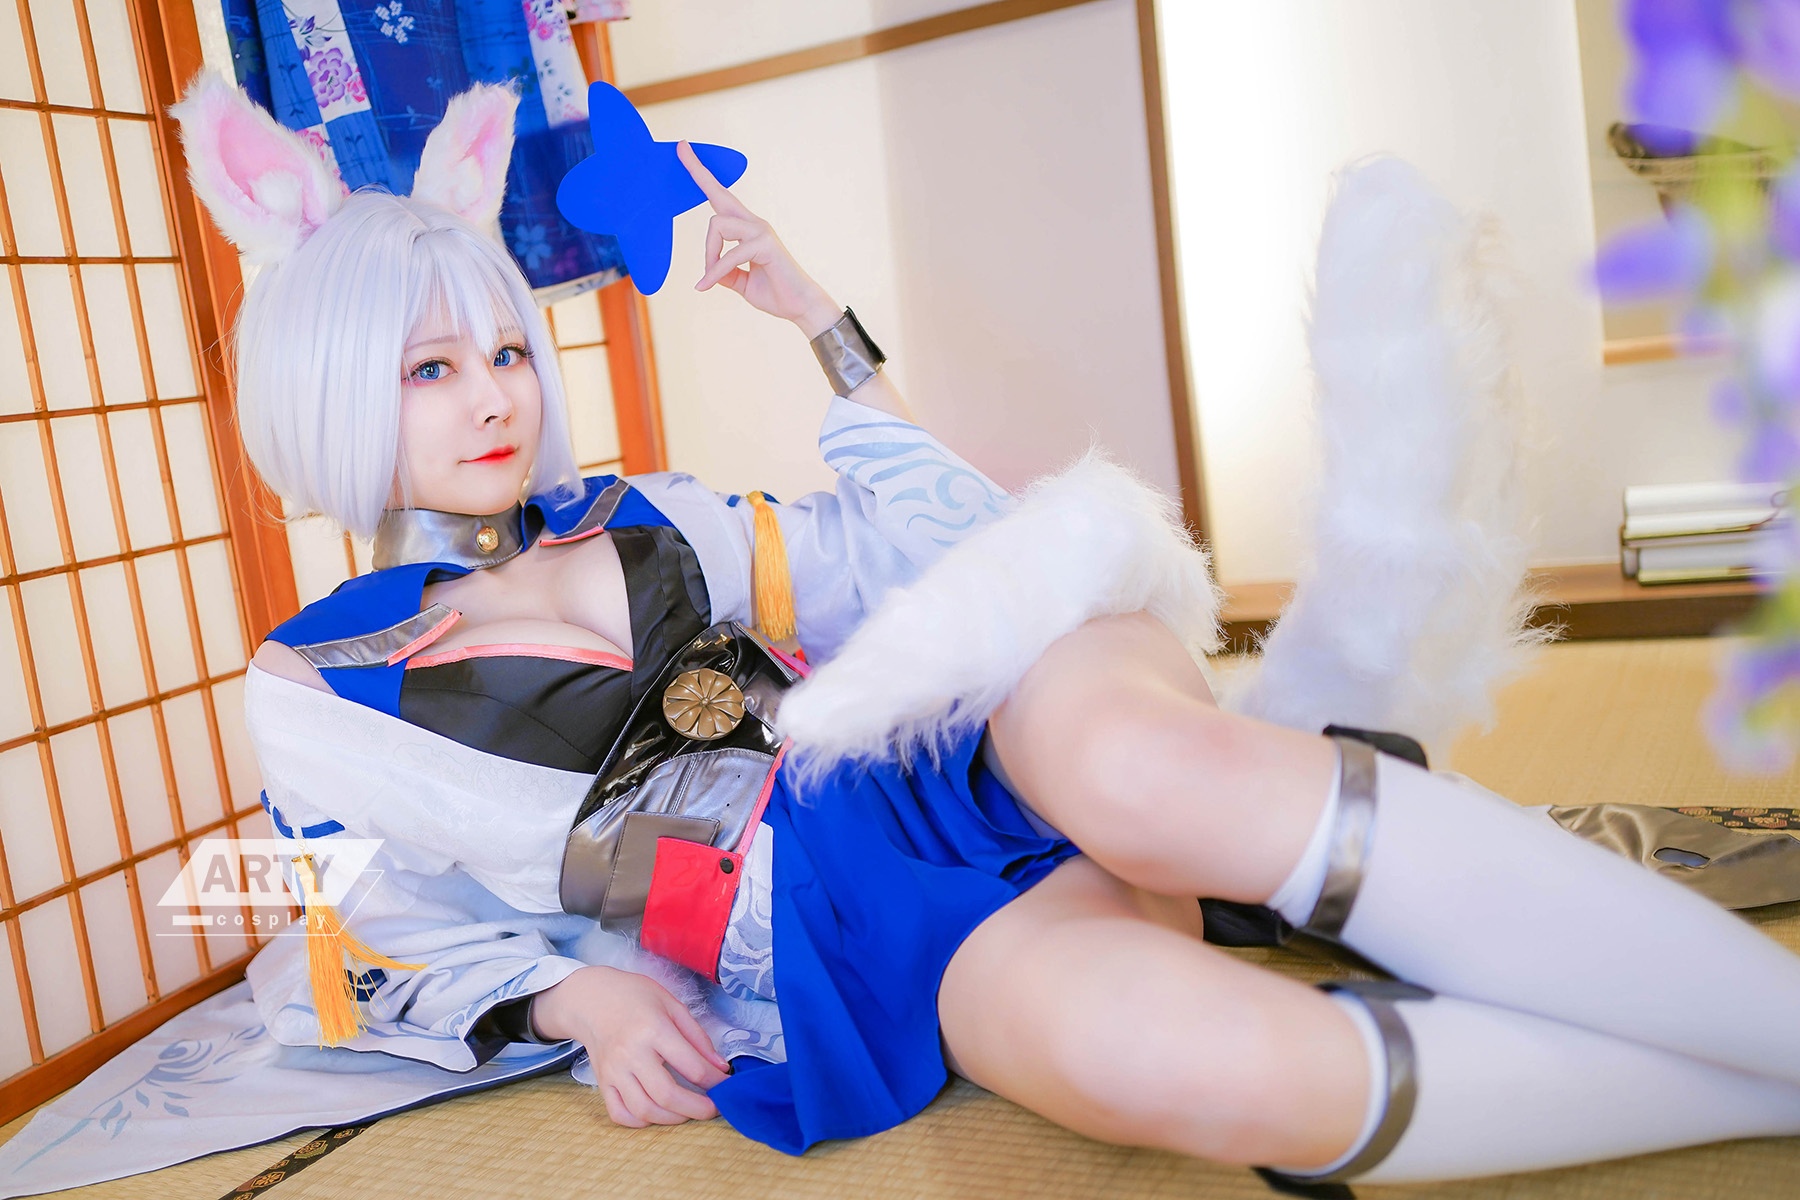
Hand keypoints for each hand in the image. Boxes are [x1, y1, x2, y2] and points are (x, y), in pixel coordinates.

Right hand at [531, 965, 731, 1126]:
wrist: (591, 998)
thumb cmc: (635, 996)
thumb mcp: (672, 1005)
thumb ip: (697, 1037)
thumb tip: (719, 1067)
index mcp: (653, 1029)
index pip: (691, 1066)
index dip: (715, 1081)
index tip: (726, 1086)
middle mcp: (631, 1053)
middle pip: (667, 1095)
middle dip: (697, 1109)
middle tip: (714, 1109)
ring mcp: (613, 1071)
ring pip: (644, 1110)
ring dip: (672, 1119)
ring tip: (689, 1112)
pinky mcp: (602, 1082)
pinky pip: (620, 1114)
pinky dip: (641, 1122)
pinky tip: (658, 1114)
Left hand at [677, 140, 842, 336]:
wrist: (801, 307)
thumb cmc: (775, 293)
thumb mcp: (740, 282)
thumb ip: (724, 273)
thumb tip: (709, 272)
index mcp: (747, 229)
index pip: (721, 198)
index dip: (703, 177)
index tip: (686, 152)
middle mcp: (754, 224)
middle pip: (719, 193)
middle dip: (698, 171)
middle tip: (681, 146)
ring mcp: (761, 230)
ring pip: (717, 224)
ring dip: (708, 255)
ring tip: (709, 280)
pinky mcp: (765, 244)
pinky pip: (729, 254)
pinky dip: (715, 272)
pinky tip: (705, 286)